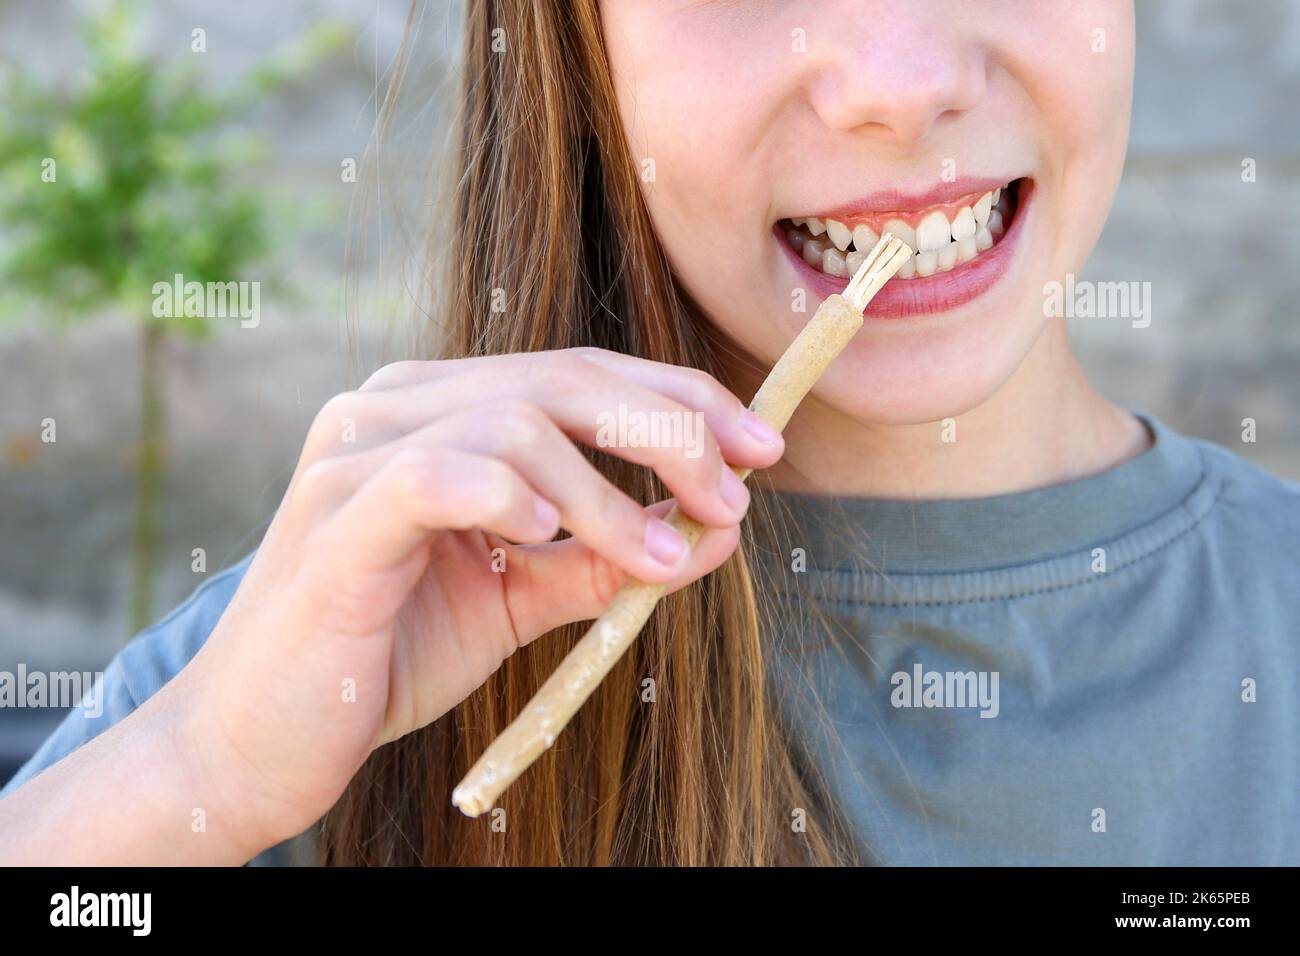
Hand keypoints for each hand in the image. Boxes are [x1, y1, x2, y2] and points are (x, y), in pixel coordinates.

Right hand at [178, 348, 784, 852]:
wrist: (264, 738)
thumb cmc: (392, 652)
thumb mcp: (523, 596)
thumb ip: (608, 555)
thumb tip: (717, 528)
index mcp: (440, 410)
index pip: (580, 375)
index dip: (680, 399)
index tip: (763, 448)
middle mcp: (394, 406)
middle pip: (562, 379)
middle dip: (670, 429)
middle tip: (738, 491)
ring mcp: (355, 455)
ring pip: (514, 423)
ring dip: (610, 493)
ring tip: (661, 560)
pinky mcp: (334, 519)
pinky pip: (435, 473)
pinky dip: (507, 495)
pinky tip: (545, 537)